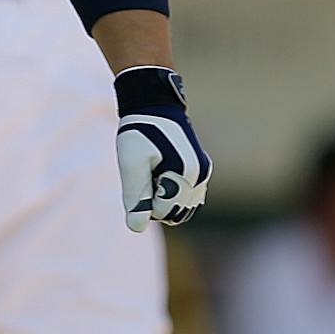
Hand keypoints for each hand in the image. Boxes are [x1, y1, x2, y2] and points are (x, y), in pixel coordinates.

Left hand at [113, 66, 209, 230]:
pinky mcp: (201, 172)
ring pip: (182, 208)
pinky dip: (172, 192)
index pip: (161, 212)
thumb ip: (135, 196)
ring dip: (164, 197)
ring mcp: (203, 175)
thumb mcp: (131, 163)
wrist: (154, 105)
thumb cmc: (139, 132)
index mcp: (186, 176)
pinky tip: (160, 172)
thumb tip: (136, 228)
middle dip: (155, 201)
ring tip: (152, 172)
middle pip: (174, 213)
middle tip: (144, 174)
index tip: (138, 177)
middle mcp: (201, 178)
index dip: (143, 201)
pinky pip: (187, 197)